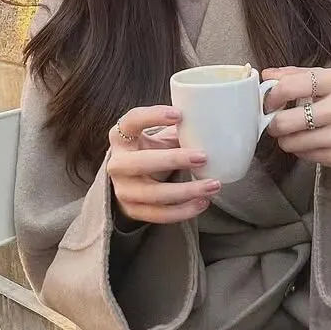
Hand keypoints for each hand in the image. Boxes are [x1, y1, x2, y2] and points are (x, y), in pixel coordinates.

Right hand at [106, 106, 219, 223]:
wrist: (133, 181)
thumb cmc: (153, 151)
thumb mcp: (159, 138)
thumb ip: (179, 131)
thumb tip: (213, 125)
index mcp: (121, 137)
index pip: (131, 121)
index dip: (152, 116)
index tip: (180, 115)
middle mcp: (117, 164)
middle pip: (140, 162)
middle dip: (173, 159)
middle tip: (204, 157)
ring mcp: (123, 190)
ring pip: (152, 193)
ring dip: (186, 191)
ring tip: (213, 185)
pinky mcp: (132, 210)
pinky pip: (158, 214)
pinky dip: (182, 211)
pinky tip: (202, 202)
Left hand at [262, 67, 330, 170]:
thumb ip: (298, 75)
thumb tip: (267, 75)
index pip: (290, 86)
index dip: (272, 96)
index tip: (269, 101)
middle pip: (285, 121)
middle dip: (274, 123)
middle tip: (276, 121)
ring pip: (291, 142)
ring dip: (285, 138)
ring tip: (294, 132)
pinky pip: (304, 155)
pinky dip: (300, 149)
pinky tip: (310, 141)